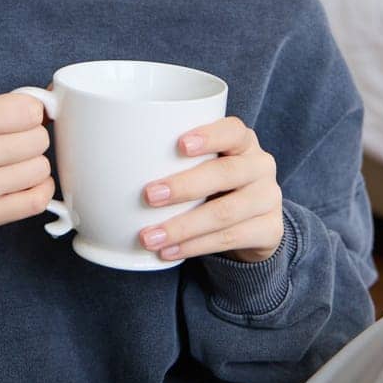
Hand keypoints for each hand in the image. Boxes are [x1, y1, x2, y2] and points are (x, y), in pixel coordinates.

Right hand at [0, 93, 54, 230]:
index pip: (29, 111)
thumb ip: (6, 107)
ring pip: (40, 169)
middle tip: (14, 142)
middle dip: (32, 137)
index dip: (31, 112)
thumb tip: (54, 102)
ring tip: (13, 163)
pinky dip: (38, 189)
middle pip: (38, 140)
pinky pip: (36, 201)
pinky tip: (24, 182)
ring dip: (33, 165)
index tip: (21, 117)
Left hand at [138, 116, 283, 263]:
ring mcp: (269, 198)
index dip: (208, 136)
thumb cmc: (214, 187)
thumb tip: (111, 167)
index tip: (179, 145)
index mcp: (243, 142)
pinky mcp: (271, 230)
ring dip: (183, 226)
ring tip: (149, 237)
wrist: (253, 224)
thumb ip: (175, 160)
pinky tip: (168, 252)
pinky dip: (194, 247)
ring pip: (225, 212)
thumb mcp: (203, 166)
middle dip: (184, 186)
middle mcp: (261, 165)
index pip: (232, 130)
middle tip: (149, 196)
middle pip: (225, 173)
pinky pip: (230, 238)